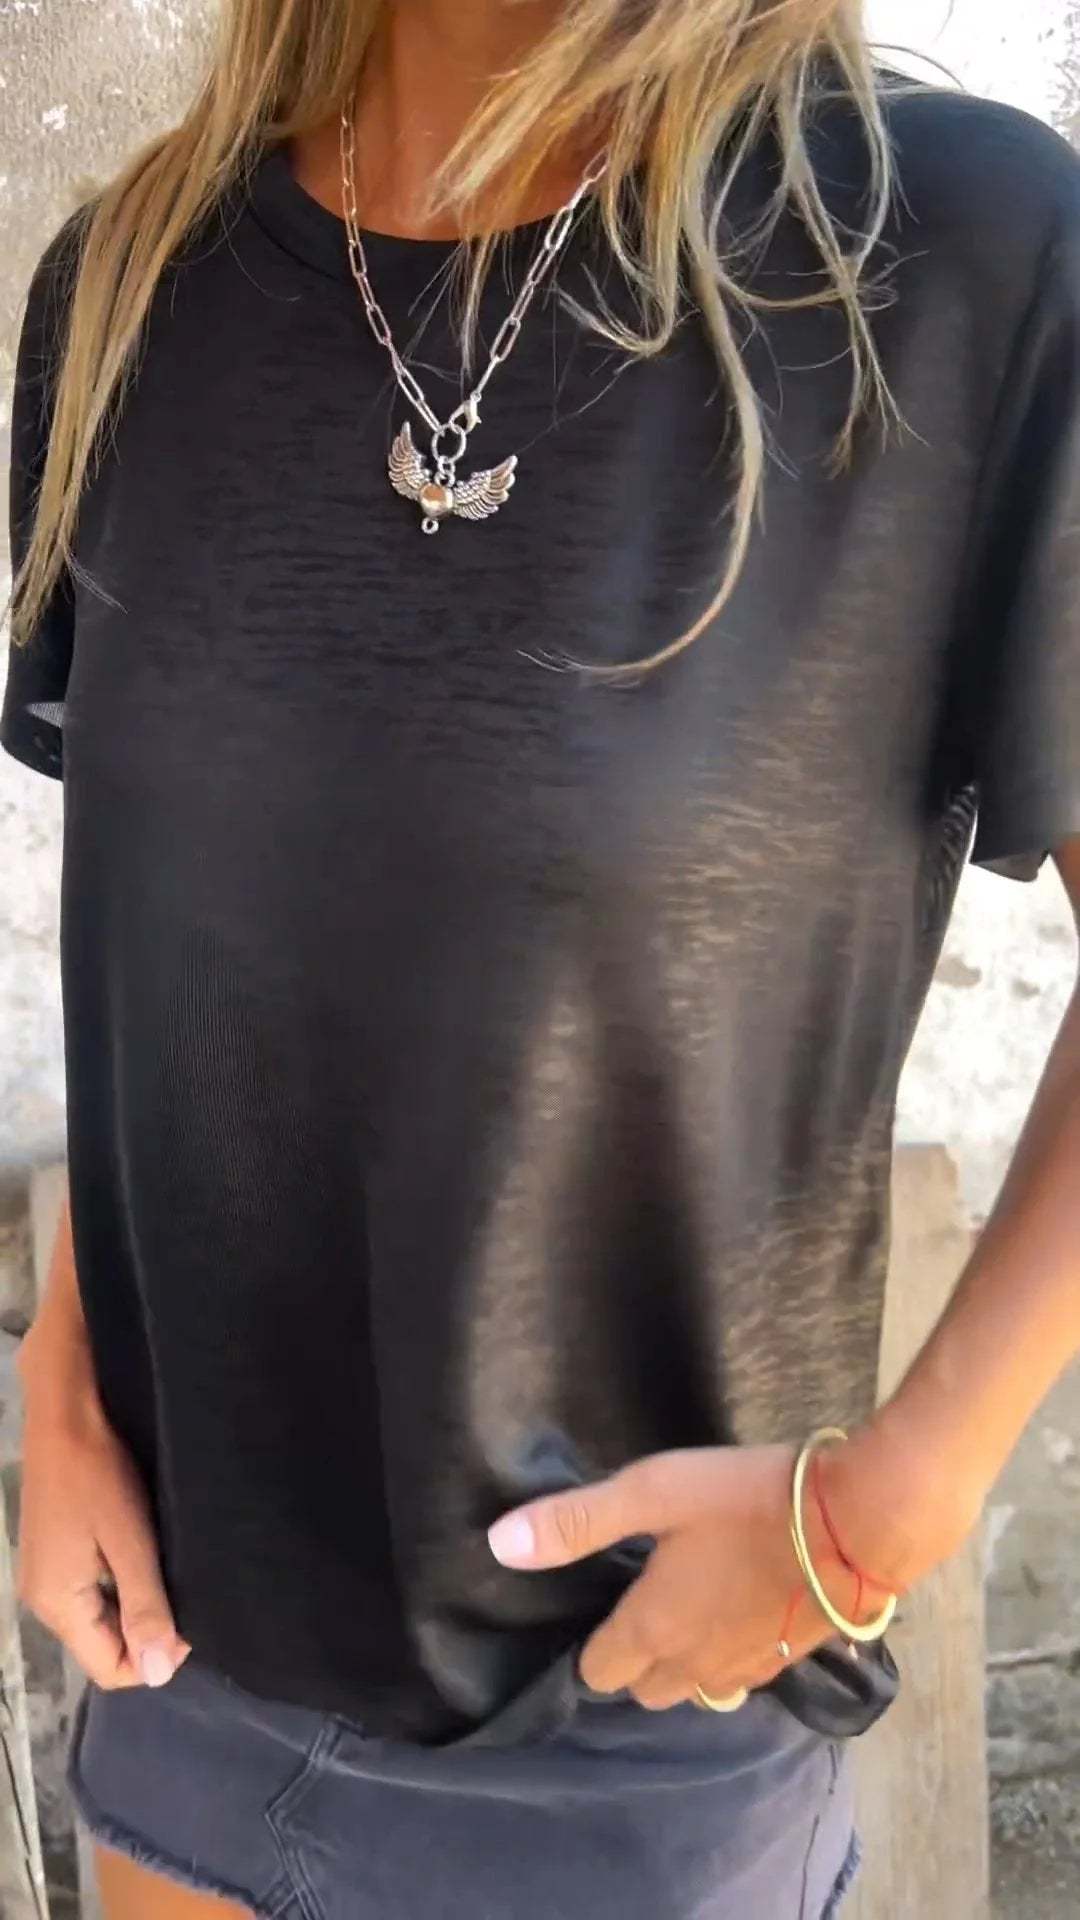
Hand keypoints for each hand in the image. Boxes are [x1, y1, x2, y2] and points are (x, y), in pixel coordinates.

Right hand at [18, 1336, 189, 1690]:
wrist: (67, 1412)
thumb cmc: (100, 1475)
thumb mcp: (132, 1543)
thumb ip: (146, 1609)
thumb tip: (157, 1675)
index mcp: (58, 1606)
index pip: (110, 1669)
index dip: (155, 1657)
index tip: (192, 1621)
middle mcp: (43, 1600)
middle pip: (103, 1645)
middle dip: (147, 1630)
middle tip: (188, 1591)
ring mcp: (45, 1575)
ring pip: (100, 1616)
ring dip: (137, 1604)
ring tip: (170, 1569)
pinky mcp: (52, 1551)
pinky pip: (91, 1589)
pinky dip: (121, 1581)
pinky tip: (145, 1552)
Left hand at [487, 1431, 976, 1708]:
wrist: (860, 1522)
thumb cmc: (747, 1500)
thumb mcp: (654, 1492)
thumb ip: (577, 1522)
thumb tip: (499, 1545)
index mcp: (654, 1629)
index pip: (598, 1672)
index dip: (588, 1648)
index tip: (591, 1613)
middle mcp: (695, 1663)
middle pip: (644, 1689)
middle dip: (631, 1663)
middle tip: (633, 1610)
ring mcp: (747, 1666)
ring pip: (694, 1690)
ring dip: (679, 1666)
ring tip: (679, 1617)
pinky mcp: (790, 1658)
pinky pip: (739, 1677)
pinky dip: (725, 1659)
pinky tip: (733, 1618)